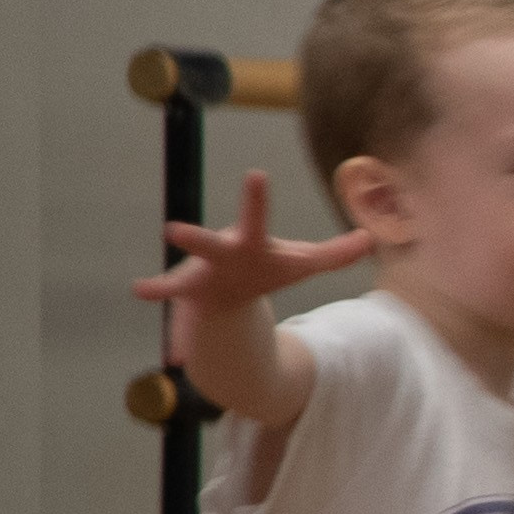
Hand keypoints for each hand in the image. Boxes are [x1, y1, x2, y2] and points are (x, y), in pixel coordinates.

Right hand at [132, 170, 369, 331]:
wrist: (232, 291)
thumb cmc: (266, 269)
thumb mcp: (302, 264)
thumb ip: (336, 254)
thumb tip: (370, 239)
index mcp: (251, 243)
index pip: (256, 219)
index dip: (256, 199)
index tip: (256, 174)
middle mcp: (222, 254)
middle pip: (211, 245)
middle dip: (196, 239)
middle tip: (174, 231)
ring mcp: (202, 275)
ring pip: (184, 279)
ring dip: (170, 284)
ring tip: (142, 291)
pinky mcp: (190, 298)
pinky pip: (175, 310)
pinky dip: (170, 324)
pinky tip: (163, 338)